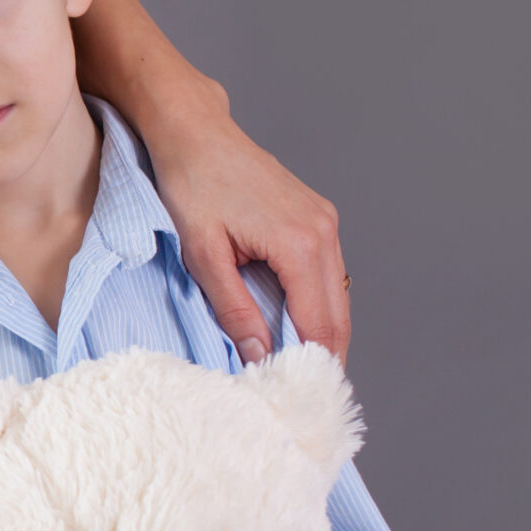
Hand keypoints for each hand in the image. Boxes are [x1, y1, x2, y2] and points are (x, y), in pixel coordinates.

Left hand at [70, 0, 349, 362]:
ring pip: (336, 296)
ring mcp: (324, 222)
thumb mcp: (204, 254)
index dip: (313, 365)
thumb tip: (258, 355)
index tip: (302, 399)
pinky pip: (325, 275)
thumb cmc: (192, 184)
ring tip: (297, 370)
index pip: (320, 323)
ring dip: (321, 332)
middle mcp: (324, 232)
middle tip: (305, 397)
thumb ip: (235, 308)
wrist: (194, 131)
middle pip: (338, 314)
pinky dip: (315, 305)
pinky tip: (294, 327)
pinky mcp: (315, 217)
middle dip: (324, 357)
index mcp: (301, 244)